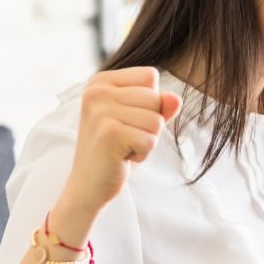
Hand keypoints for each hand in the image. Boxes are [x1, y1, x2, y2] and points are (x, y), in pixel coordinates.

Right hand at [56, 67, 181, 233]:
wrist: (87, 185)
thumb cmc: (115, 150)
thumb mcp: (139, 122)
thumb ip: (159, 106)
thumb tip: (176, 98)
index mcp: (101, 81)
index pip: (149, 77)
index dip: (149, 103)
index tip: (126, 121)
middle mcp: (97, 91)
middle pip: (155, 98)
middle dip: (149, 125)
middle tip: (124, 139)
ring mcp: (101, 111)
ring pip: (156, 121)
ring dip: (146, 141)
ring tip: (123, 148)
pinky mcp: (109, 133)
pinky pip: (151, 140)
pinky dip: (142, 154)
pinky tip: (121, 158)